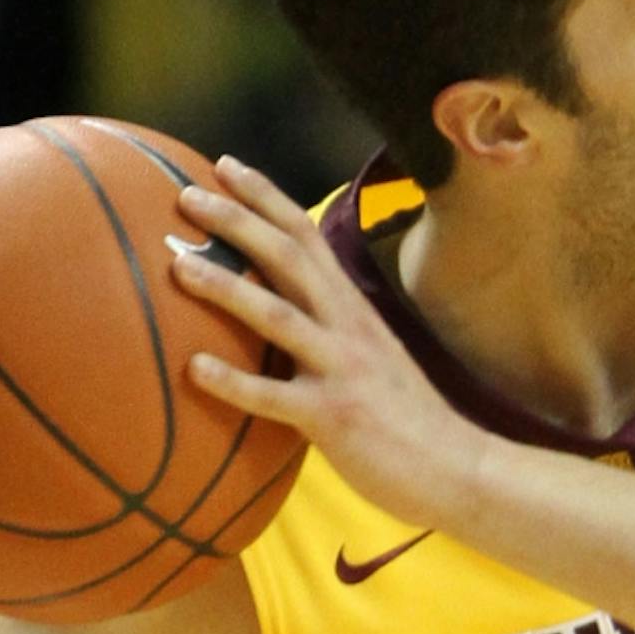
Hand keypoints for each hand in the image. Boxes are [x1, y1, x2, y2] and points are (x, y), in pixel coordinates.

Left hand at [169, 157, 488, 532]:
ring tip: (177, 267)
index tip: (224, 166)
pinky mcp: (333, 417)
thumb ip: (330, 324)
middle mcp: (347, 326)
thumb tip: (282, 304)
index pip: (307, 234)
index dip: (265, 197)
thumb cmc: (405, 415)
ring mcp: (341, 369)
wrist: (457, 467)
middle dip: (235, 221)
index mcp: (353, 307)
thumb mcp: (370, 352)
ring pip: (277, 315)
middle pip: (287, 256)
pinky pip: (273, 396)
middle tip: (186, 196)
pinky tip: (193, 368)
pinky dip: (233, 381)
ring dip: (225, 287)